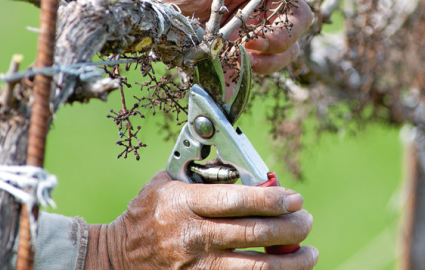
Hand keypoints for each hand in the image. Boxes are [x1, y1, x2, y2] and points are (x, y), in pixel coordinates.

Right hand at [84, 171, 317, 269]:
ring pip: (255, 267)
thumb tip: (247, 164)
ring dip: (291, 262)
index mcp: (184, 203)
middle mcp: (192, 236)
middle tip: (306, 221)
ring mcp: (196, 266)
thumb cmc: (147, 213)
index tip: (295, 198)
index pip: (236, 200)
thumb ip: (202, 172)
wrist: (115, 258)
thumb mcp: (165, 183)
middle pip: (253, 233)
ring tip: (308, 253)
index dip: (272, 199)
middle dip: (290, 228)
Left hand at [104, 0, 322, 73]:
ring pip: (290, 37)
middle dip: (290, 25)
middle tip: (262, 37)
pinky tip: (243, 62)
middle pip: (301, 7)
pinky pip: (269, 59)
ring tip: (248, 52)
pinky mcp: (244, 45)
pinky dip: (262, 65)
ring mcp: (256, 20)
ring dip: (277, 49)